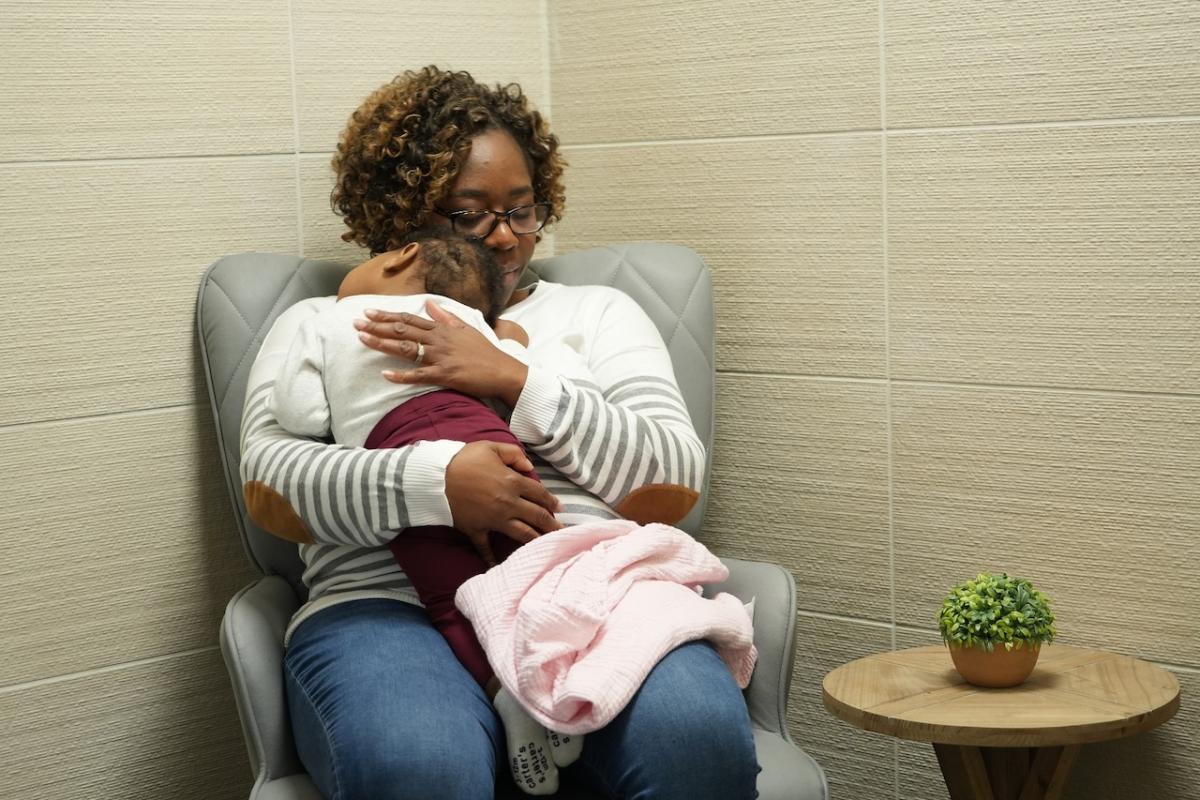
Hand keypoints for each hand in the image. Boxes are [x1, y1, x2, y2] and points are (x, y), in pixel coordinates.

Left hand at [355, 301, 527, 406]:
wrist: (503, 371)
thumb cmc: (485, 352)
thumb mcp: (466, 329)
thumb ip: (446, 317)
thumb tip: (429, 304)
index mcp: (442, 329)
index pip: (409, 319)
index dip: (387, 316)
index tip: (368, 312)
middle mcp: (439, 340)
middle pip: (402, 331)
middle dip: (377, 326)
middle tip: (355, 323)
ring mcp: (441, 357)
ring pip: (406, 349)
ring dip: (383, 344)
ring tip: (363, 339)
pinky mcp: (445, 375)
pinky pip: (419, 375)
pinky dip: (402, 376)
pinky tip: (385, 375)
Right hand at [446, 441, 562, 564]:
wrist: (434, 478)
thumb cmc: (463, 460)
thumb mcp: (490, 447)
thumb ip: (513, 454)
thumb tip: (529, 467)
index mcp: (512, 482)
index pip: (539, 494)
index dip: (551, 501)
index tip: (560, 508)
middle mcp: (508, 503)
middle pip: (536, 516)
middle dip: (552, 524)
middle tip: (562, 531)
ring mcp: (493, 519)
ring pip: (521, 534)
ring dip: (536, 540)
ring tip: (547, 546)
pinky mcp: (477, 530)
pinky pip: (486, 547)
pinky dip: (491, 558)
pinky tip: (498, 566)